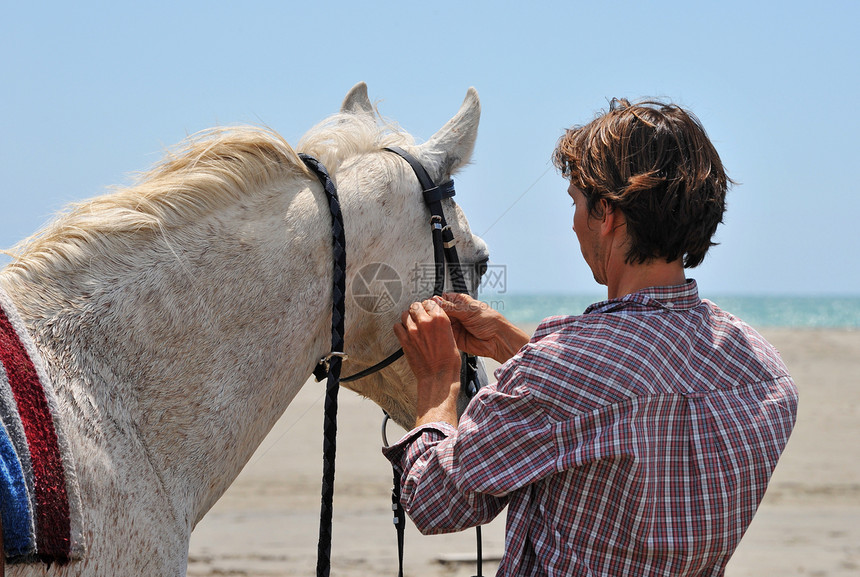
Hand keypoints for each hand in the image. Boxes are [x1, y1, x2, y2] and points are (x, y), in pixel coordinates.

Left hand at [393, 299, 461, 426]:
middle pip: (415, 306)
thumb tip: (433, 317)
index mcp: (440, 319)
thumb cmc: (448, 361)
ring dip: (408, 318)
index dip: (428, 306)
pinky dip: (400, 328)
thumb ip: (441, 324)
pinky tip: (405, 333)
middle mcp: (426, 322)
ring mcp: (413, 331)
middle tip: (418, 317)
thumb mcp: (451, 336)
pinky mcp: (405, 340)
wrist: (438, 376)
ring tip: (412, 325)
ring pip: (405, 314)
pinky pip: (397, 326)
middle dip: (417, 311)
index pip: (430, 302)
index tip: (427, 310)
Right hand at [433, 293, 529, 363]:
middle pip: (438, 312)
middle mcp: (456, 313)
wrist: (497, 339)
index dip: (435, 302)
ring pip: (438, 324)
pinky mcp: (453, 338)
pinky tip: (437, 333)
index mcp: (459, 302)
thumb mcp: (468, 310)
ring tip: (432, 325)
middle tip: (430, 316)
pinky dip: (438, 335)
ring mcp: (454, 326)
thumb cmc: (490, 321)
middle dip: (433, 314)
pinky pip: (442, 335)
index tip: (428, 305)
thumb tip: (435, 301)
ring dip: (435, 325)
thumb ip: (451, 307)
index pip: (441, 299)